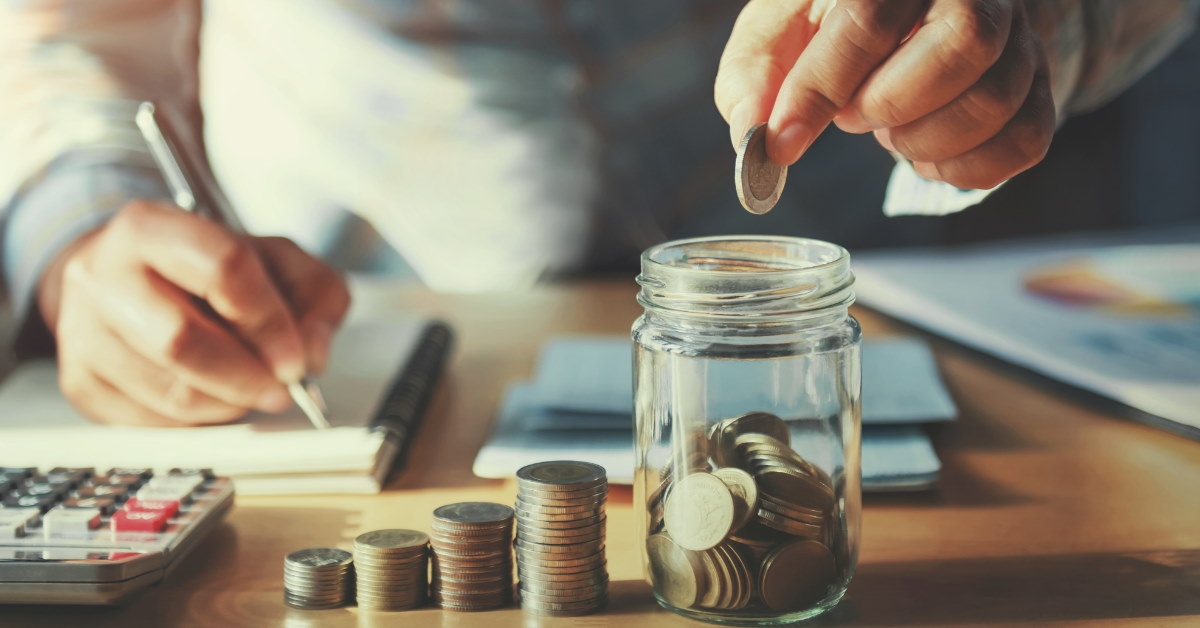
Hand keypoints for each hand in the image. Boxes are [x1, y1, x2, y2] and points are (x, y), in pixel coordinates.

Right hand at [37, 200, 350, 425]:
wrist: (128, 278)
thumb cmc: (207, 269)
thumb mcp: (276, 260)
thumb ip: (315, 294)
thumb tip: (313, 353)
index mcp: (152, 226)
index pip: (222, 268)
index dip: (269, 321)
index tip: (297, 358)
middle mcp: (103, 273)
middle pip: (182, 339)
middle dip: (246, 375)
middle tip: (280, 389)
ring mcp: (82, 330)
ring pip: (169, 391)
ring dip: (228, 403)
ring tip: (251, 390)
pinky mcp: (80, 380)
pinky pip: (152, 422)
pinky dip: (200, 421)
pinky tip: (216, 398)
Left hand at [715, 0, 1055, 189]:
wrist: (920, 10)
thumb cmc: (838, 18)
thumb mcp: (782, 26)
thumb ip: (755, 73)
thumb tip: (753, 133)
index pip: (869, 15)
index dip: (820, 87)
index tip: (783, 139)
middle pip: (965, 41)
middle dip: (890, 102)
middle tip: (854, 115)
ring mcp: (1020, 34)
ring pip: (997, 98)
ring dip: (923, 139)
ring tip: (887, 128)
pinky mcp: (1041, 84)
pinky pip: (1024, 141)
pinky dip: (963, 168)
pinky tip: (926, 151)